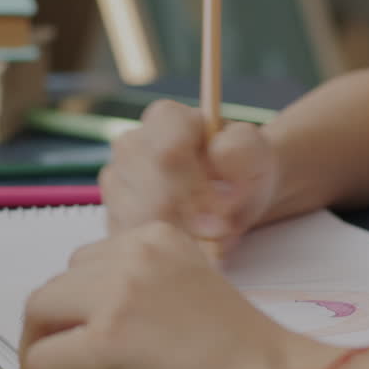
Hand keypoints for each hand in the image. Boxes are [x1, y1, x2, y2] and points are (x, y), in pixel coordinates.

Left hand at [19, 222, 341, 368]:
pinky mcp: (108, 340)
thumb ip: (140, 290)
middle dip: (51, 327)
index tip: (83, 339)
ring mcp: (119, 295)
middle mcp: (136, 254)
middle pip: (56, 284)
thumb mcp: (188, 292)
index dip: (76, 307)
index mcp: (159, 237)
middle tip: (62, 368)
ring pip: (39, 314)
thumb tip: (80, 320)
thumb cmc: (240, 357)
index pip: (86, 262)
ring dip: (41, 352)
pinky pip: (44, 359)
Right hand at [100, 100, 280, 254]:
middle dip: (190, 220)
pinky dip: (162, 249)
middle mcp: (131, 145)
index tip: (225, 206)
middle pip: (149, 194)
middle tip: (220, 229)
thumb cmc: (243, 171)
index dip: (197, 188)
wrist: (233, 197)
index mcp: (165, 118)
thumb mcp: (256, 154)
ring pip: (138, 223)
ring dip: (178, 237)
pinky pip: (132, 243)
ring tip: (207, 235)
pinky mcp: (113, 217)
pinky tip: (185, 243)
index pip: (168, 154)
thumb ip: (242, 147)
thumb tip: (217, 153)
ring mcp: (116, 182)